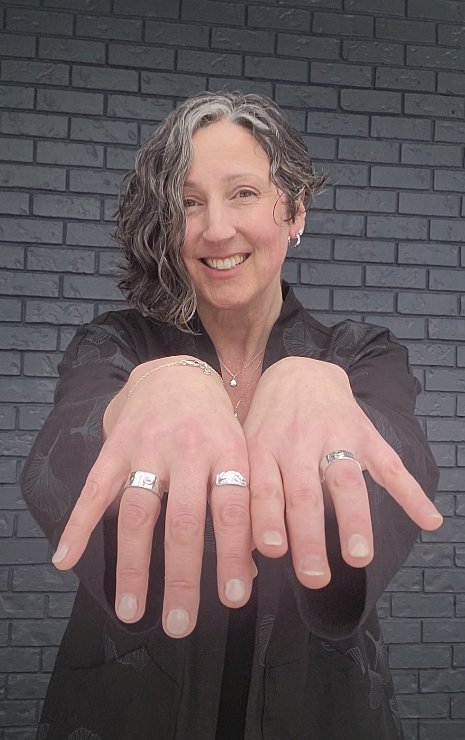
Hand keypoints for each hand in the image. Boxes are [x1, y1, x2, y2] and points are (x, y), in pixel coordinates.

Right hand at [51, 356, 253, 636]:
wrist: (175, 372)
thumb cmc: (216, 422)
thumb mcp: (240, 450)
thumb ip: (246, 502)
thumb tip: (256, 568)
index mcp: (228, 449)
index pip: (233, 509)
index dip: (233, 555)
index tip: (234, 600)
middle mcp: (188, 448)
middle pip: (184, 520)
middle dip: (182, 576)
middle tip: (180, 624)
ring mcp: (148, 446)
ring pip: (139, 512)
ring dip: (133, 565)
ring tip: (130, 610)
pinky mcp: (116, 445)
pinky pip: (94, 489)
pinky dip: (78, 525)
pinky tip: (66, 559)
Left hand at [243, 357, 442, 587]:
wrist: (298, 370)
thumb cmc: (266, 421)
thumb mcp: (247, 447)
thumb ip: (247, 497)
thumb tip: (245, 561)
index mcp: (263, 447)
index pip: (264, 488)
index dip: (267, 518)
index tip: (272, 552)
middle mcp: (297, 442)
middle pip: (303, 493)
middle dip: (309, 537)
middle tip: (314, 576)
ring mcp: (334, 436)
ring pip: (344, 481)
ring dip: (352, 520)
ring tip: (360, 557)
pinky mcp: (364, 432)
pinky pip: (389, 464)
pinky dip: (410, 493)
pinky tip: (429, 520)